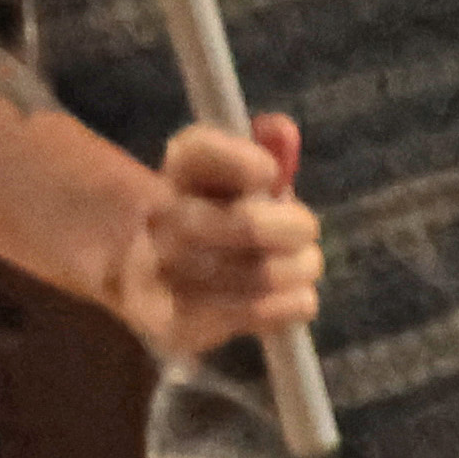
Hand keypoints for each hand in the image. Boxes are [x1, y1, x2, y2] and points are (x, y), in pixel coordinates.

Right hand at [102, 116, 315, 367]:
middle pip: (237, 225)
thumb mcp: (240, 174)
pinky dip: (287, 305)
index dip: (244, 161)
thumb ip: (264, 147)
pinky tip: (297, 297)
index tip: (269, 173)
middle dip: (288, 228)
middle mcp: (159, 223)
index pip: (199, 152)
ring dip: (295, 270)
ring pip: (252, 277)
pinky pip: (251, 316)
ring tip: (304, 265)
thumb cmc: (221, 212)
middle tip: (306, 229)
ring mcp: (159, 279)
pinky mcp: (176, 328)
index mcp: (178, 171)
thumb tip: (280, 129)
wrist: (152, 269)